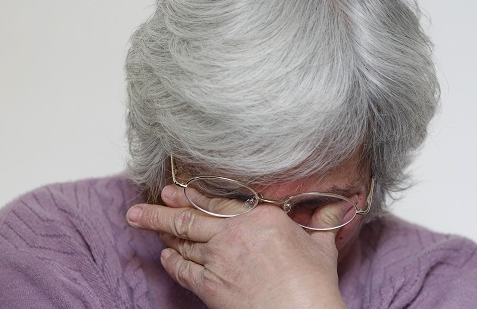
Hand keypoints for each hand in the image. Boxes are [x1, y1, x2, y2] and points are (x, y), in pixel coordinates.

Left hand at [126, 185, 347, 308]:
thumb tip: (337, 209)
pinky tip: (164, 256)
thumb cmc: (313, 285)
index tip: (173, 191)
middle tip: (141, 206)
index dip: (190, 195)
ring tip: (140, 222)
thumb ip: (322, 223)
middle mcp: (233, 234)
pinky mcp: (209, 285)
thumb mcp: (321, 247)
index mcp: (260, 217)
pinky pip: (182, 270)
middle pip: (189, 218)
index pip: (217, 201)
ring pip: (181, 241)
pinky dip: (171, 262)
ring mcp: (218, 259)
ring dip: (159, 232)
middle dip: (161, 211)